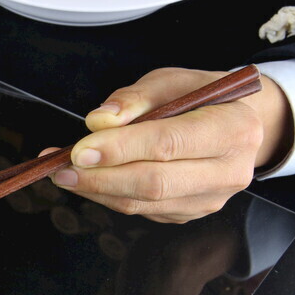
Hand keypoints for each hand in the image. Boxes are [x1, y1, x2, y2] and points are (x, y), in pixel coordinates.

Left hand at [42, 68, 292, 222]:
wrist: (232, 123)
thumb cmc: (198, 97)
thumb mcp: (170, 81)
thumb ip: (134, 99)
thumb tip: (98, 121)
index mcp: (234, 128)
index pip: (168, 144)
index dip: (120, 149)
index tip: (79, 150)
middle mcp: (229, 171)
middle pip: (154, 182)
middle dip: (100, 177)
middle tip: (60, 168)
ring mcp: (210, 199)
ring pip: (143, 202)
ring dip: (97, 190)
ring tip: (63, 173)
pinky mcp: (189, 213)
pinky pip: (141, 210)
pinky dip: (108, 195)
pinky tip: (88, 180)